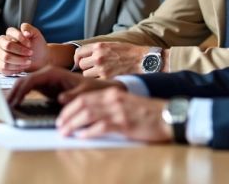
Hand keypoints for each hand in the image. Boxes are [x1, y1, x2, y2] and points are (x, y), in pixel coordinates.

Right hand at [0, 23, 49, 74]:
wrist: (38, 59)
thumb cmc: (36, 45)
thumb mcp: (35, 34)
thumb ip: (28, 28)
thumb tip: (25, 32)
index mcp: (9, 34)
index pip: (10, 33)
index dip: (21, 39)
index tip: (30, 44)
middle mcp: (2, 43)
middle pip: (7, 46)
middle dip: (21, 51)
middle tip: (30, 54)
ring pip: (5, 58)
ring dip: (19, 61)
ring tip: (28, 61)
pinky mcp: (0, 66)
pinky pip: (5, 68)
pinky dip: (16, 68)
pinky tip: (22, 67)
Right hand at [6, 65, 124, 107]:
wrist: (98, 89)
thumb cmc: (92, 89)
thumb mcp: (85, 93)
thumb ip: (74, 96)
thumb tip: (61, 99)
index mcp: (53, 73)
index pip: (31, 79)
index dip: (20, 91)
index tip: (13, 102)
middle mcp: (46, 74)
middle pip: (23, 81)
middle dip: (12, 92)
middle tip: (4, 106)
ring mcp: (44, 79)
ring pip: (23, 85)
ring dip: (13, 94)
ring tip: (5, 107)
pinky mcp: (44, 86)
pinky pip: (28, 90)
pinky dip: (20, 96)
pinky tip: (14, 105)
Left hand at [57, 87, 171, 142]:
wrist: (168, 116)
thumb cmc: (148, 112)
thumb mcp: (125, 103)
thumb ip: (109, 105)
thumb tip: (90, 114)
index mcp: (112, 93)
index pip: (84, 97)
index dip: (69, 106)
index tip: (62, 115)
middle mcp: (113, 99)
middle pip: (82, 104)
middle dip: (67, 115)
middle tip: (59, 125)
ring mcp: (118, 111)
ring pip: (88, 114)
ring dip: (73, 123)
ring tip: (65, 131)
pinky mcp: (124, 123)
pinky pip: (101, 126)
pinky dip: (89, 131)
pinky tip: (82, 136)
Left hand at [75, 42, 151, 77]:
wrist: (145, 61)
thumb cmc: (130, 53)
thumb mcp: (112, 44)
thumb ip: (98, 49)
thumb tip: (85, 55)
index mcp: (99, 46)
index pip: (78, 52)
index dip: (78, 58)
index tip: (80, 63)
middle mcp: (98, 56)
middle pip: (81, 65)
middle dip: (86, 68)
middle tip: (94, 70)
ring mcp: (102, 69)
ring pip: (86, 75)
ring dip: (91, 76)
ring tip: (101, 76)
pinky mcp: (107, 79)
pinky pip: (95, 83)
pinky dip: (98, 83)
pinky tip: (105, 81)